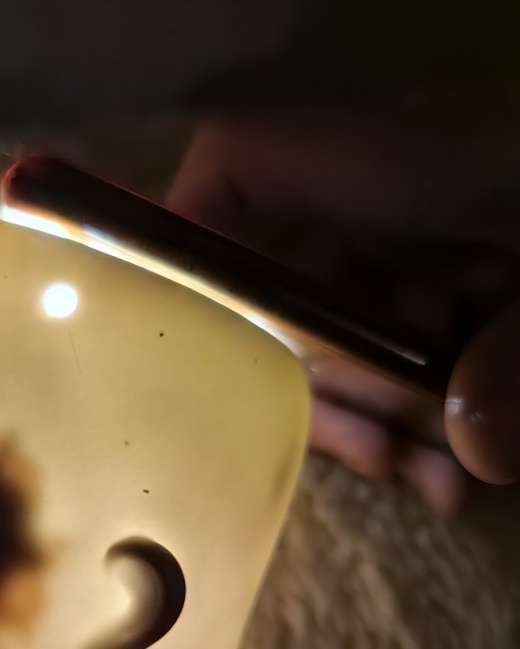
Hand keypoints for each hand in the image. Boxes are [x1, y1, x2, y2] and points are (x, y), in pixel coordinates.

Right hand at [166, 93, 519, 513]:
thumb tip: (472, 456)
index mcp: (419, 163)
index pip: (244, 166)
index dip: (183, 234)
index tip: (175, 327)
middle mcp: (404, 197)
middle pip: (290, 284)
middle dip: (324, 387)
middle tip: (382, 459)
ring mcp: (431, 241)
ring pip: (346, 332)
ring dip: (382, 419)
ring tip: (445, 485)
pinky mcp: (462, 281)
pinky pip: (404, 347)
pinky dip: (426, 412)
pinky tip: (464, 469)